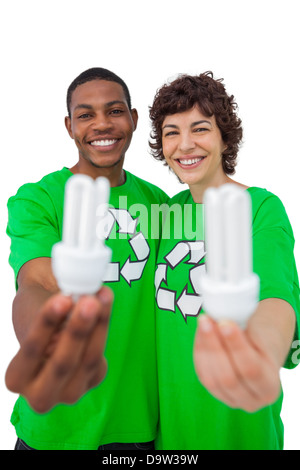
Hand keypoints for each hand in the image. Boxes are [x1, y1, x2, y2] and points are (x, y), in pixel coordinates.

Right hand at [5, 286, 112, 412]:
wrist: (50, 323)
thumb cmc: (34, 314)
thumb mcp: (32, 310)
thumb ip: (51, 314)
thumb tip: (77, 307)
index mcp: (16, 378)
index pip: (32, 351)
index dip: (47, 324)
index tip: (62, 299)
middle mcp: (41, 394)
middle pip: (63, 364)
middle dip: (78, 330)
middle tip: (90, 302)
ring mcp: (69, 392)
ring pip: (89, 360)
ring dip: (99, 325)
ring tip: (103, 296)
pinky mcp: (93, 380)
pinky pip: (101, 355)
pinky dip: (104, 326)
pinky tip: (105, 301)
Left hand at [193, 315, 280, 411]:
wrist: (258, 357)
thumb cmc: (261, 343)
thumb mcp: (261, 337)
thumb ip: (243, 331)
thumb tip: (219, 318)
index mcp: (270, 387)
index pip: (251, 368)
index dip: (235, 345)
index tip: (224, 322)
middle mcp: (251, 400)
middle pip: (228, 377)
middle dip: (214, 345)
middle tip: (206, 320)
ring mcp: (231, 400)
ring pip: (211, 378)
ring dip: (203, 347)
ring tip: (203, 322)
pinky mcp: (215, 394)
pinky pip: (202, 374)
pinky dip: (199, 351)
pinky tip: (200, 333)